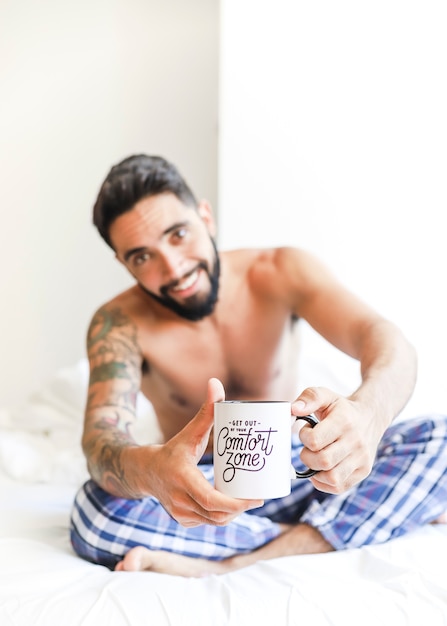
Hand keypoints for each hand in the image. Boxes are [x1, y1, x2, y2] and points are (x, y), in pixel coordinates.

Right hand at [147, 378, 262, 526]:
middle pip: (218, 514)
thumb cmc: (173, 449)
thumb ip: (206, 410)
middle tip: (259, 497)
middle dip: (241, 509)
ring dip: (233, 514)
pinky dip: (222, 517)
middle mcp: (180, 500)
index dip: (237, 504)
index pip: (212, 501)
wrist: (145, 471)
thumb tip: (215, 382)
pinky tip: (232, 507)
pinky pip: (207, 522)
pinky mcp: (182, 521)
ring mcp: (180, 514)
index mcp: (183, 479)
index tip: (257, 498)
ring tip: (249, 500)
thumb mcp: (189, 431)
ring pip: (214, 521)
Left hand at [292, 386, 382, 493]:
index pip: (315, 440)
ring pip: (332, 478)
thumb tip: (293, 409)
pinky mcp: (363, 471)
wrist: (370, 417)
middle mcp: (356, 441)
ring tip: (315, 459)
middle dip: (307, 457)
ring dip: (316, 472)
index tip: (306, 431)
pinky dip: (324, 483)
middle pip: (323, 461)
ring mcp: (362, 458)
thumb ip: (309, 397)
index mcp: (345, 421)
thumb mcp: (326, 395)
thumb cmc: (341, 408)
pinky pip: (339, 487)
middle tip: (308, 448)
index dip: (304, 437)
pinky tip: (321, 470)